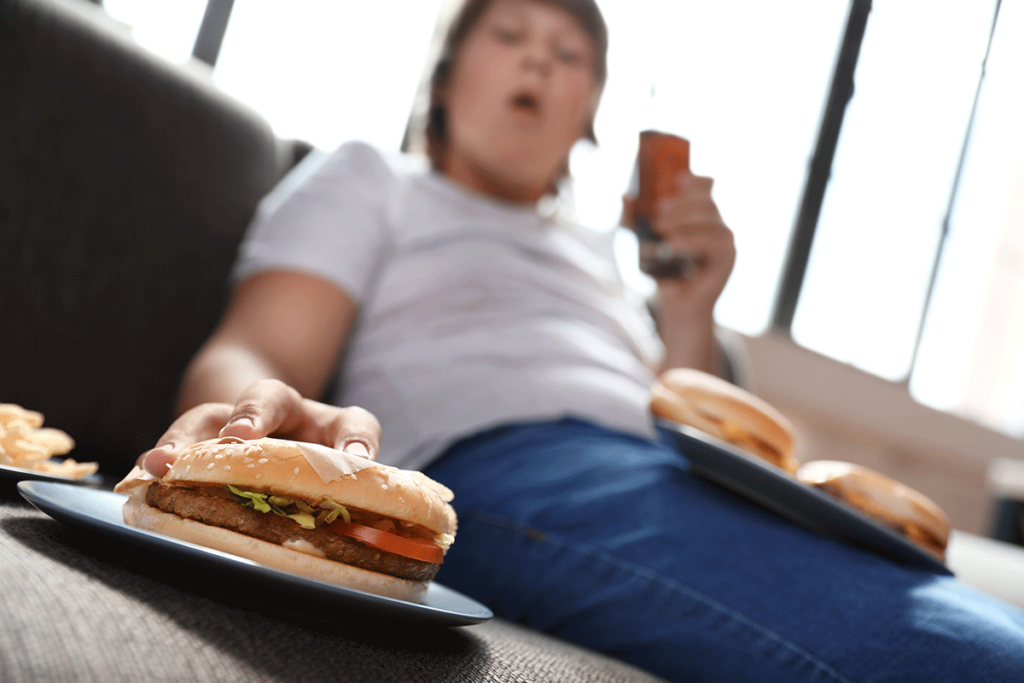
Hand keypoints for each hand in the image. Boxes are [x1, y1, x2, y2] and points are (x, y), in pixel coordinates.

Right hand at [136, 379, 381, 476]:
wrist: (270, 429)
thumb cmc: (314, 465)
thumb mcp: (337, 474)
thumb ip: (349, 495)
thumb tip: (354, 534)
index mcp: (330, 425)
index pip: (352, 423)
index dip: (354, 441)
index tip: (357, 462)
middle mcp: (282, 412)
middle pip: (270, 397)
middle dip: (254, 414)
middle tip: (240, 435)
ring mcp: (233, 420)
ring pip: (209, 417)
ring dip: (187, 440)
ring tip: (162, 465)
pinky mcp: (198, 435)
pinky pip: (177, 443)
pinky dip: (162, 459)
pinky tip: (144, 478)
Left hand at [623, 171, 734, 315]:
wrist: (676, 303)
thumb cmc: (662, 270)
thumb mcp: (642, 240)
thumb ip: (634, 218)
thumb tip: (625, 196)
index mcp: (699, 215)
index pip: (706, 187)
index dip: (696, 180)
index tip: (680, 179)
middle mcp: (715, 223)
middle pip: (706, 200)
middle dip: (681, 204)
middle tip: (659, 216)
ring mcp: (724, 239)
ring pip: (711, 217)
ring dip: (685, 220)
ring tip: (662, 230)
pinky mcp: (728, 257)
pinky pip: (716, 241)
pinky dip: (694, 240)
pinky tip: (675, 243)